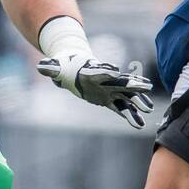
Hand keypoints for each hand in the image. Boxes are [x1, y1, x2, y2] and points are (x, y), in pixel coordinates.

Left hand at [38, 53, 154, 127]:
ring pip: (125, 96)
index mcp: (93, 71)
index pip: (103, 71)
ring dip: (136, 103)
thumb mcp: (56, 68)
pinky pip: (121, 108)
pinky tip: (140, 122)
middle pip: (120, 82)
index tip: (118, 72)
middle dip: (132, 85)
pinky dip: (130, 114)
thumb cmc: (65, 66)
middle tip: (146, 87)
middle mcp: (105, 80)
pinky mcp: (108, 99)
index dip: (110, 72)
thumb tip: (40, 66)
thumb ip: (50, 68)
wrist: (73, 67)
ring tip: (148, 110)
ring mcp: (109, 89)